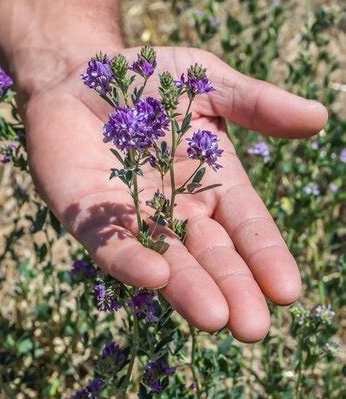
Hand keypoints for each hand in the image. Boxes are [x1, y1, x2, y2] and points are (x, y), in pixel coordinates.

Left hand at [23, 46, 326, 342]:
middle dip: (232, 289)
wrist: (79, 71)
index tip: (287, 291)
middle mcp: (178, 209)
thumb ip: (256, 104)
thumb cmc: (148, 77)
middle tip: (253, 327)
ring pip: (166, 260)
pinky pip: (110, 245)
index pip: (246, 226)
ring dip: (188, 289)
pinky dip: (132, 262)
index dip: (266, 256)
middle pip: (211, 255)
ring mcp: (133, 217)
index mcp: (213, 182)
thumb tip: (320, 117)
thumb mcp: (208, 82)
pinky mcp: (88, 217)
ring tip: (214, 319)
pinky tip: (155, 278)